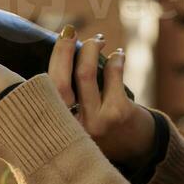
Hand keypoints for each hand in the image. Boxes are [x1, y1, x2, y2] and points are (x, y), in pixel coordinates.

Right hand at [49, 26, 156, 166]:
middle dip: (64, 50)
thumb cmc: (103, 130)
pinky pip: (112, 75)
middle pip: (60, 80)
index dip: (50, 62)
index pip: (45, 90)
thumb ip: (62, 100)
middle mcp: (71, 127)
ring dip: (91, 49)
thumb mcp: (75, 123)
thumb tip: (59, 55)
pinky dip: (116, 60)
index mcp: (57, 128)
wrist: (138, 152)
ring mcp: (95, 122)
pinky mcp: (118, 114)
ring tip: (98, 40)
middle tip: (70, 31)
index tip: (58, 39)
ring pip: (84, 74)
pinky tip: (119, 54)